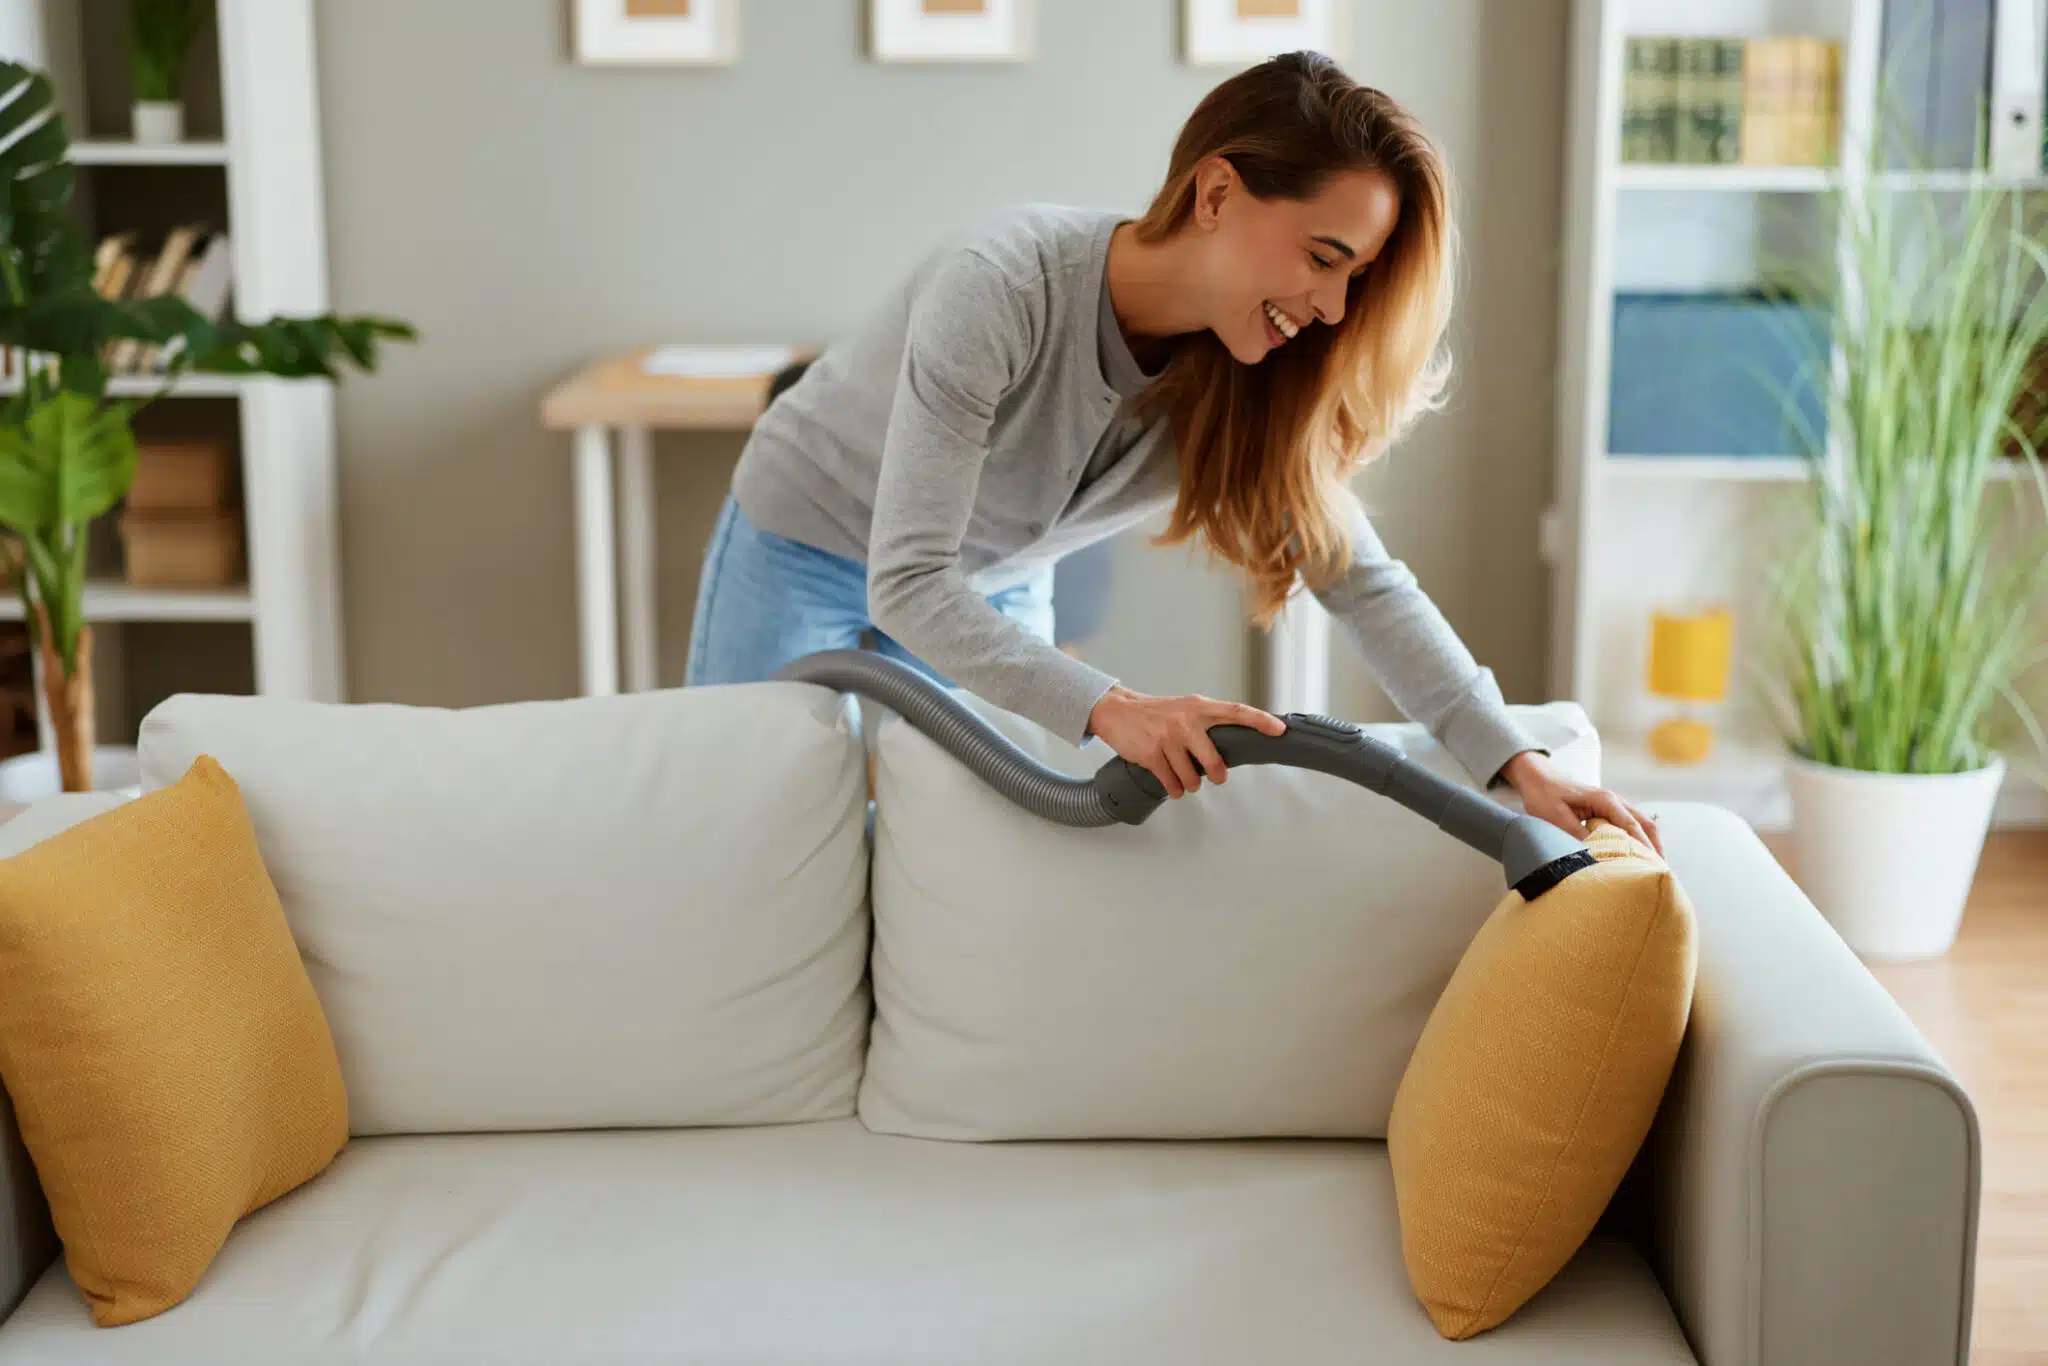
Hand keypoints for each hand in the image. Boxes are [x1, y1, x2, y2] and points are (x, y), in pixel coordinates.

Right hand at [1087, 685, 1287, 797]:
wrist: (1118, 711)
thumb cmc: (1156, 713)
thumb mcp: (1184, 708)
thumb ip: (1207, 722)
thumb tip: (1233, 745)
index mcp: (1199, 707)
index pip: (1236, 711)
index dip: (1260, 721)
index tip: (1279, 729)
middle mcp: (1185, 721)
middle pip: (1214, 761)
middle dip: (1216, 774)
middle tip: (1216, 776)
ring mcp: (1168, 738)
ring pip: (1191, 778)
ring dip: (1189, 784)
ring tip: (1183, 776)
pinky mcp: (1151, 754)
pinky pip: (1171, 783)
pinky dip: (1174, 788)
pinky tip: (1172, 784)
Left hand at [1500, 750, 1662, 855]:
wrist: (1538, 778)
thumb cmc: (1545, 795)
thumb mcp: (1555, 817)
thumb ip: (1576, 833)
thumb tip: (1596, 853)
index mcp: (1605, 800)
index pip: (1631, 825)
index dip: (1643, 846)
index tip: (1652, 866)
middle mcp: (1616, 801)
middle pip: (1646, 824)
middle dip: (1655, 847)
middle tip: (1660, 872)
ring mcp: (1615, 805)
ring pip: (1642, 825)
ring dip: (1650, 844)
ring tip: (1653, 868)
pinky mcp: (1610, 811)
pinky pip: (1632, 825)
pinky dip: (1640, 840)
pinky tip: (1637, 857)